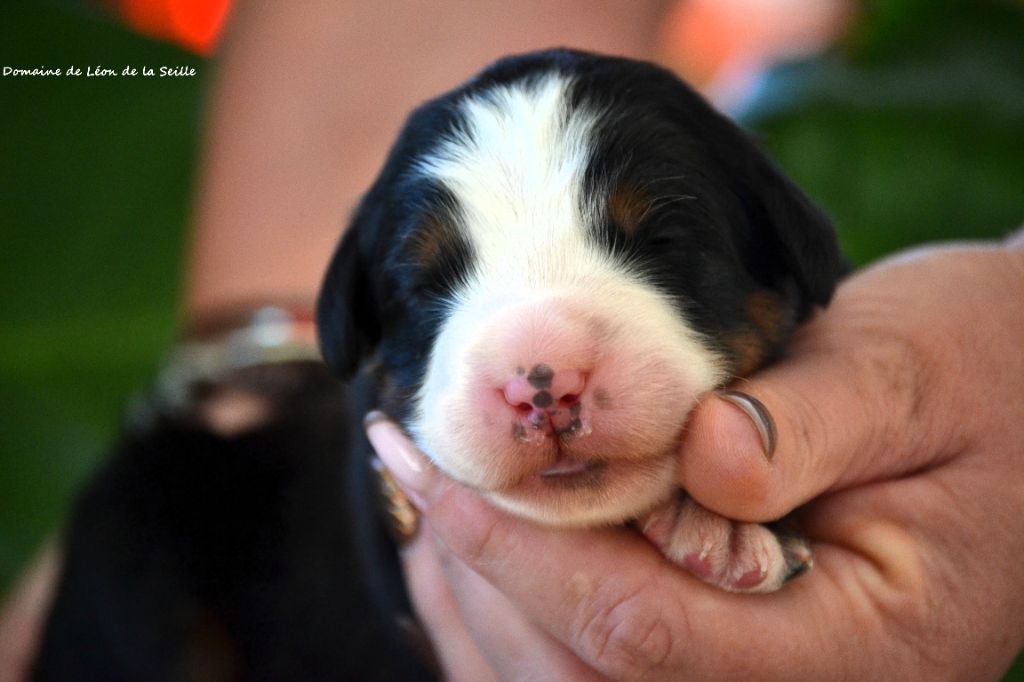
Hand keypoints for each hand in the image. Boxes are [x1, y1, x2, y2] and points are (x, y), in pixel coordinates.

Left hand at [367, 241, 1023, 679]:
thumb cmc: (984, 371)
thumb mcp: (911, 373)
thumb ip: (808, 424)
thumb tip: (698, 456)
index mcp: (864, 648)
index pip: (648, 637)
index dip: (527, 554)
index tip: (438, 469)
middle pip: (591, 680)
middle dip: (481, 576)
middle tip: (406, 463)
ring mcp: (768, 679)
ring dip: (482, 601)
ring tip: (419, 493)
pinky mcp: (737, 645)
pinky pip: (600, 664)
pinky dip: (520, 610)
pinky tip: (473, 541)